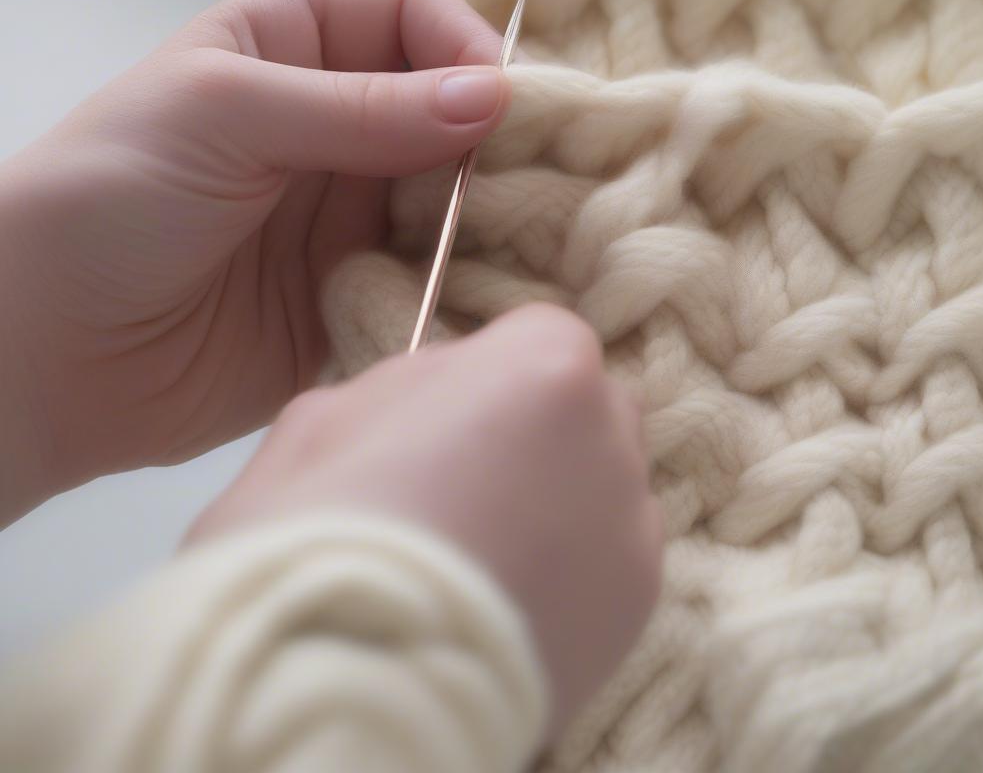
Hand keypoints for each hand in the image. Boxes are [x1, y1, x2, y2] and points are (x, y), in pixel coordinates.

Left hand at [0, 0, 507, 522]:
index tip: (499, 103)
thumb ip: (359, 108)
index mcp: (297, 43)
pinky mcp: (359, 290)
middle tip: (541, 179)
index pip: (413, 12)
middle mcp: (337, 122)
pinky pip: (434, 277)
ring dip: (491, 214)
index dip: (464, 43)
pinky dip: (467, 282)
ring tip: (532, 239)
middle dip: (497, 137)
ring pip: (455, 195)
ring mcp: (351, 211)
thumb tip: (491, 98)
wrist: (44, 351)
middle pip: (452, 108)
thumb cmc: (107, 197)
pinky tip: (496, 293)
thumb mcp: (224, 115)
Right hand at [186, 304, 662, 734]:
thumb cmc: (316, 530)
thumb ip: (413, 385)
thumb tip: (442, 395)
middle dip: (539, 422)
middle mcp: (608, 436)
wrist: (340, 682)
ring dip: (559, 493)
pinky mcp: (637, 608)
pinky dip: (573, 562)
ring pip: (604, 479)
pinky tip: (508, 594)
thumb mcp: (332, 413)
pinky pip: (612, 554)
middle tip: (469, 475)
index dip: (496, 364)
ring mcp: (630, 525)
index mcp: (540, 367)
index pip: (544, 330)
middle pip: (589, 402)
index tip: (456, 405)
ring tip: (487, 547)